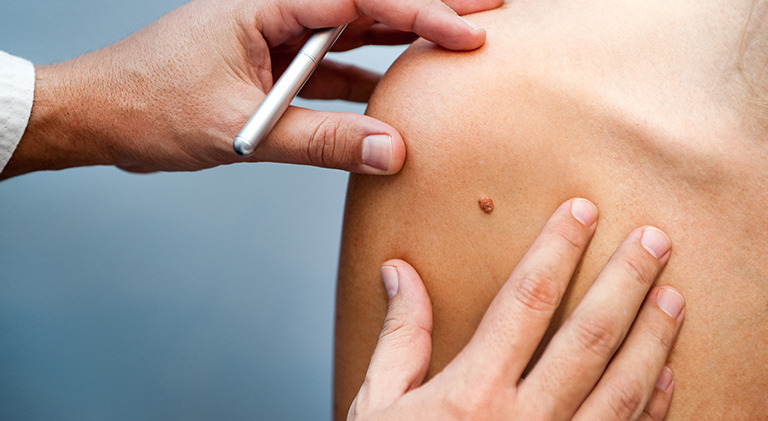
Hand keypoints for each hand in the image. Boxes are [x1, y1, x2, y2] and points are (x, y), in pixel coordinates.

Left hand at [2, 0, 502, 178]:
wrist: (102, 117)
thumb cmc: (150, 105)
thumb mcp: (242, 127)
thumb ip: (320, 140)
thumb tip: (390, 150)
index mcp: (266, 6)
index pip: (360, 2)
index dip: (420, 13)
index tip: (468, 31)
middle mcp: (279, 14)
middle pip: (367, 8)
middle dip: (428, 10)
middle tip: (487, 11)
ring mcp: (279, 41)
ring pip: (356, 39)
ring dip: (403, 46)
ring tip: (455, 50)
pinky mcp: (276, 70)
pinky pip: (333, 74)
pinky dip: (365, 88)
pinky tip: (396, 102)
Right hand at [349, 198, 684, 419]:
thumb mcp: (378, 405)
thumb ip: (400, 337)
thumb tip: (399, 273)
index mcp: (472, 392)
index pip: (527, 301)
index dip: (557, 249)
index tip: (580, 211)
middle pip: (588, 337)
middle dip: (625, 282)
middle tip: (653, 239)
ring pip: (621, 388)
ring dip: (652, 338)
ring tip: (673, 295)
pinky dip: (651, 404)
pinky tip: (666, 371)